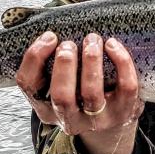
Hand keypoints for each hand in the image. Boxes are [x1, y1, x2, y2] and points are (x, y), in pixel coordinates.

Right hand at [16, 31, 141, 153]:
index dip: (34, 58)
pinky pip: (125, 87)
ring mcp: (98, 119)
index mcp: (46, 109)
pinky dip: (121, 63)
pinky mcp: (123, 112)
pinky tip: (113, 45)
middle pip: (61, 96)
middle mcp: (69, 119)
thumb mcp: (59, 84)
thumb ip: (50, 63)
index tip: (49, 37)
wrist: (112, 121)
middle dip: (64, 65)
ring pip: (92, 93)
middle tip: (69, 44)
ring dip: (91, 61)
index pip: (29, 85)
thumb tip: (50, 32)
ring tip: (92, 39)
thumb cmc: (80, 92)